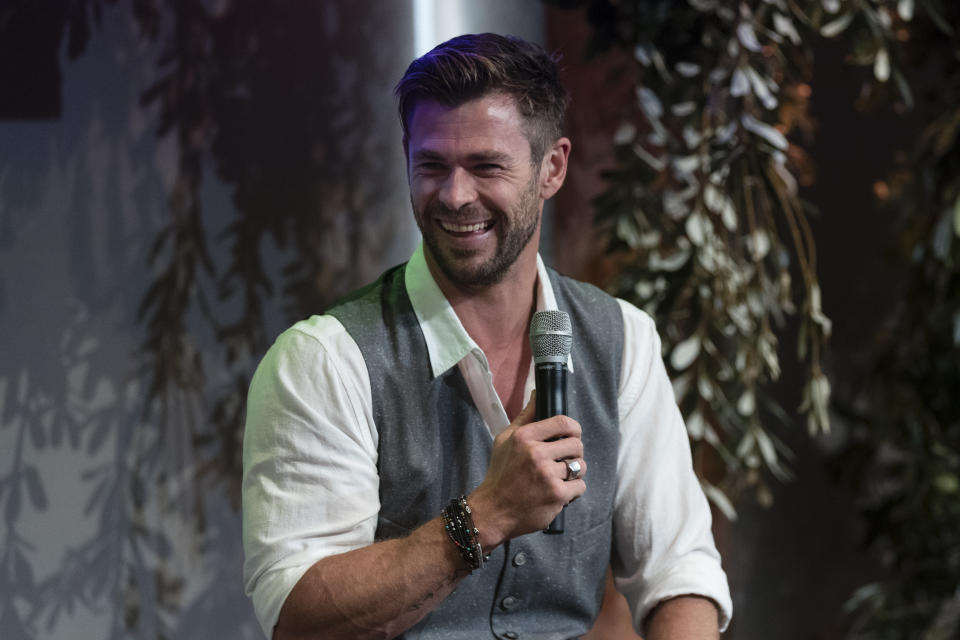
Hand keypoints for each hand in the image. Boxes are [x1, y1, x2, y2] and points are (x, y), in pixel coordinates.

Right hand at [468, 391, 585, 548]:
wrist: (494, 511)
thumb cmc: (500, 474)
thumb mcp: (504, 440)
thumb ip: (525, 416)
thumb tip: (537, 393)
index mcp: (524, 437)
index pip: (563, 422)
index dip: (573, 428)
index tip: (572, 435)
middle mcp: (536, 453)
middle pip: (577, 444)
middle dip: (574, 453)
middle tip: (563, 460)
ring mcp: (547, 475)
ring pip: (580, 466)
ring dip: (574, 473)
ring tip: (559, 477)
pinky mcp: (557, 495)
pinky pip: (580, 486)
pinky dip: (573, 491)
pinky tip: (559, 492)